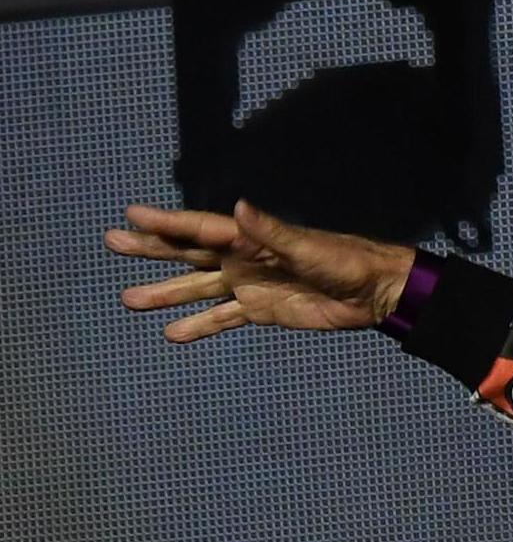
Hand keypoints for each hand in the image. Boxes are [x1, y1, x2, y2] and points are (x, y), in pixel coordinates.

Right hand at [105, 201, 416, 342]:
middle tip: (112, 243)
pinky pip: (222, 318)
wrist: (372, 292)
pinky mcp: (260, 310)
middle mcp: (241, 258)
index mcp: (248, 237)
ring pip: (197, 289)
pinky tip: (172, 334)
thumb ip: (269, 230)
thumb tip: (237, 208)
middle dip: (151, 250)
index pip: (199, 228)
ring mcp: (248, 284)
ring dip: (165, 294)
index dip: (166, 222)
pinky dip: (198, 326)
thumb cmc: (343, 260)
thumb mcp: (306, 246)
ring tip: (130, 301)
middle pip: (187, 254)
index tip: (132, 216)